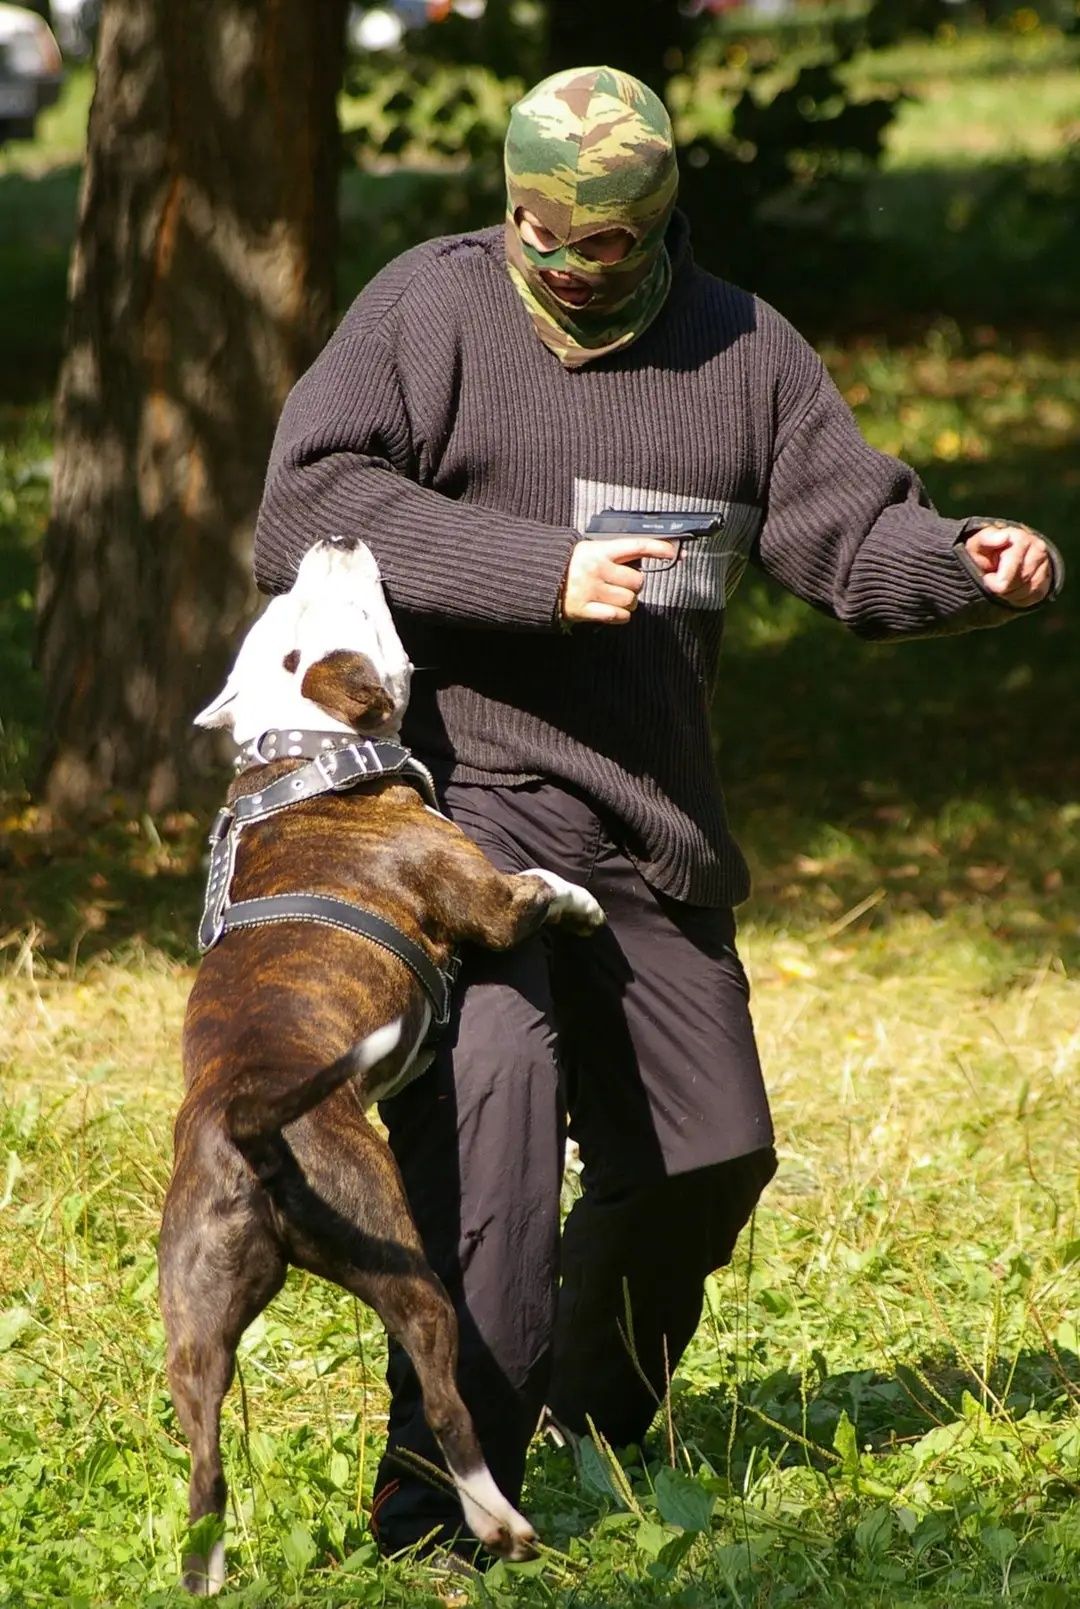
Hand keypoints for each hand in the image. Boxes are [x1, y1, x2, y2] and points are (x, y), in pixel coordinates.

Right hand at [560, 536, 677, 624]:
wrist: (540, 579)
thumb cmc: (570, 565)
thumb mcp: (591, 549)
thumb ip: (615, 553)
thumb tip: (646, 557)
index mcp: (600, 551)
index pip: (636, 546)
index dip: (657, 548)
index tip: (672, 552)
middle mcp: (597, 569)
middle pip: (636, 581)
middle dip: (635, 584)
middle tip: (625, 584)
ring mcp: (591, 591)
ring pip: (629, 600)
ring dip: (629, 602)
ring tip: (617, 598)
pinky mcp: (585, 609)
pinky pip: (617, 616)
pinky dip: (621, 615)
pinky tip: (614, 610)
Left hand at [964, 523, 1052, 606]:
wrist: (998, 557)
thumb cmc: (986, 552)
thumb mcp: (978, 544)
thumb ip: (987, 539)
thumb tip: (1004, 537)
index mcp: (1020, 538)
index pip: (1013, 565)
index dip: (997, 579)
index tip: (987, 578)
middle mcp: (1038, 548)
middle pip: (1021, 580)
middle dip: (1002, 587)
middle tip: (991, 582)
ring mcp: (1045, 563)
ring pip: (1029, 590)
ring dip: (1010, 594)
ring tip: (1000, 585)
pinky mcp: (1047, 578)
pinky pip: (1035, 596)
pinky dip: (1019, 598)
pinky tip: (1010, 590)